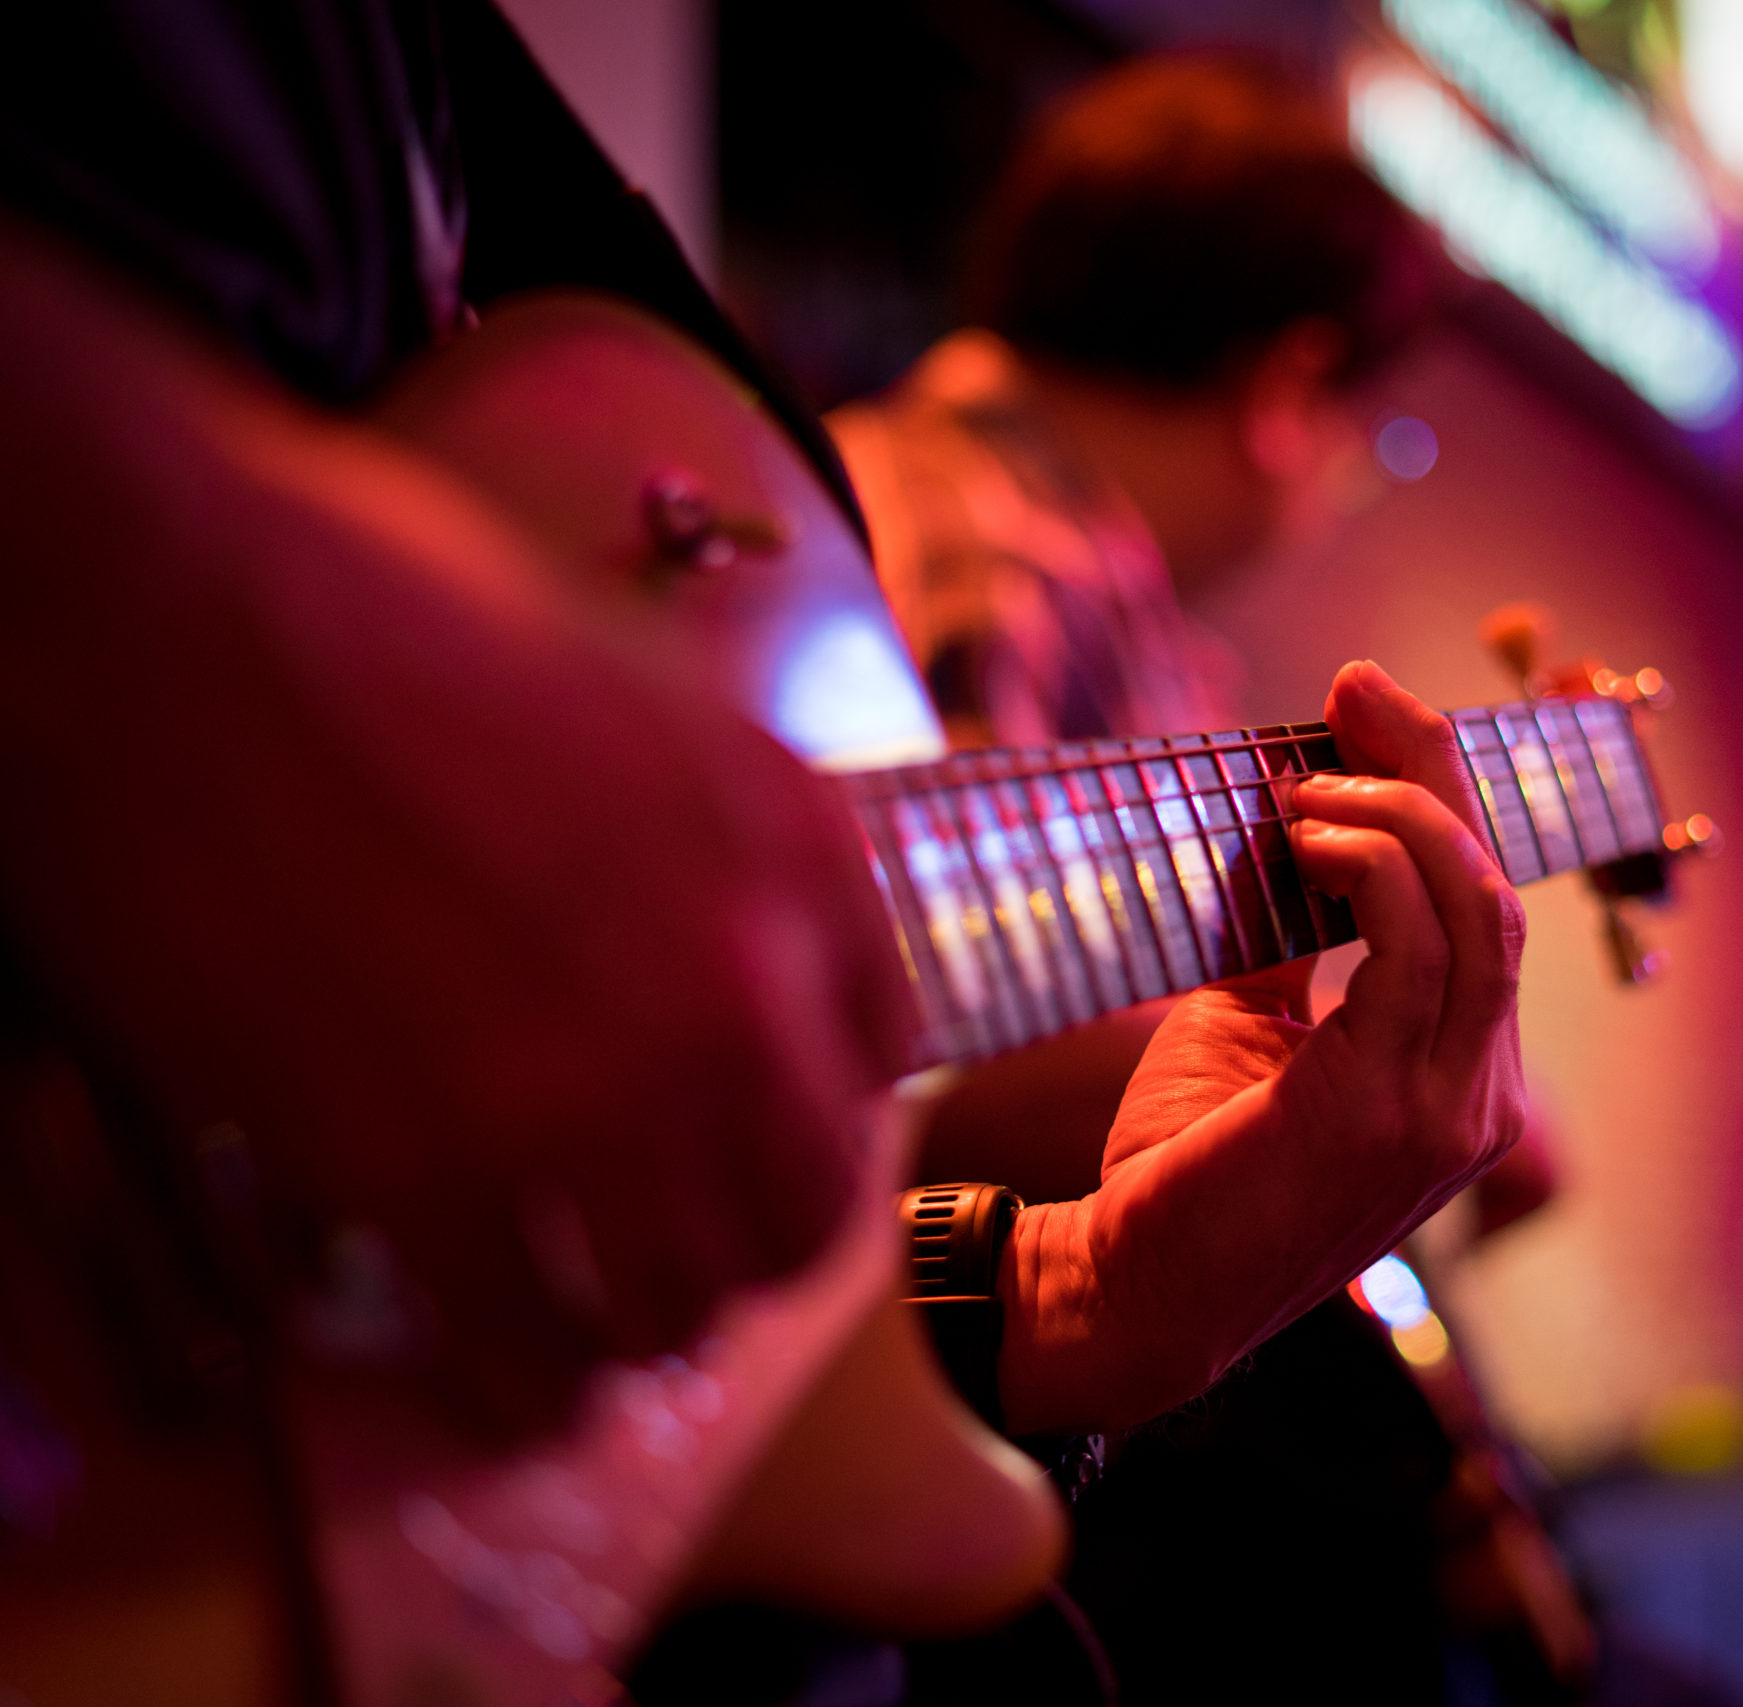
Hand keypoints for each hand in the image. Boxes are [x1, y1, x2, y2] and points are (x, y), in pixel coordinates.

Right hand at [0, 222, 911, 1431]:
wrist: (170, 627)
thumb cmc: (389, 613)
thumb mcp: (642, 693)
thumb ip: (720, 831)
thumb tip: (740, 937)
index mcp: (797, 849)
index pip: (885, 1047)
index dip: (826, 1107)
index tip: (777, 1130)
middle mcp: (732, 986)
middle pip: (809, 1204)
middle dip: (762, 1244)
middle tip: (706, 1256)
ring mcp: (589, 1091)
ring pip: (681, 1298)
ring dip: (651, 1321)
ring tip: (607, 1316)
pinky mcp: (427, 1171)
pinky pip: (523, 1337)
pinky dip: (525, 1369)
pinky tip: (503, 1358)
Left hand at [997, 661, 1526, 1431]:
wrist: (1132, 1296)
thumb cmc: (1185, 1167)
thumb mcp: (1246, 1021)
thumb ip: (1287, 933)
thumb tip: (1279, 807)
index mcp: (1463, 1073)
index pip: (1483, 907)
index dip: (1441, 791)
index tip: (1369, 701)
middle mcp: (1481, 1093)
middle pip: (1495, 888)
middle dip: (1431, 771)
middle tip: (1355, 693)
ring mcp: (1451, 1109)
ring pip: (1475, 908)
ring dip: (1394, 816)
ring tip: (1306, 791)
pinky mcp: (1392, 1112)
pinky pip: (1418, 951)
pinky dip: (1370, 872)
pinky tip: (1304, 846)